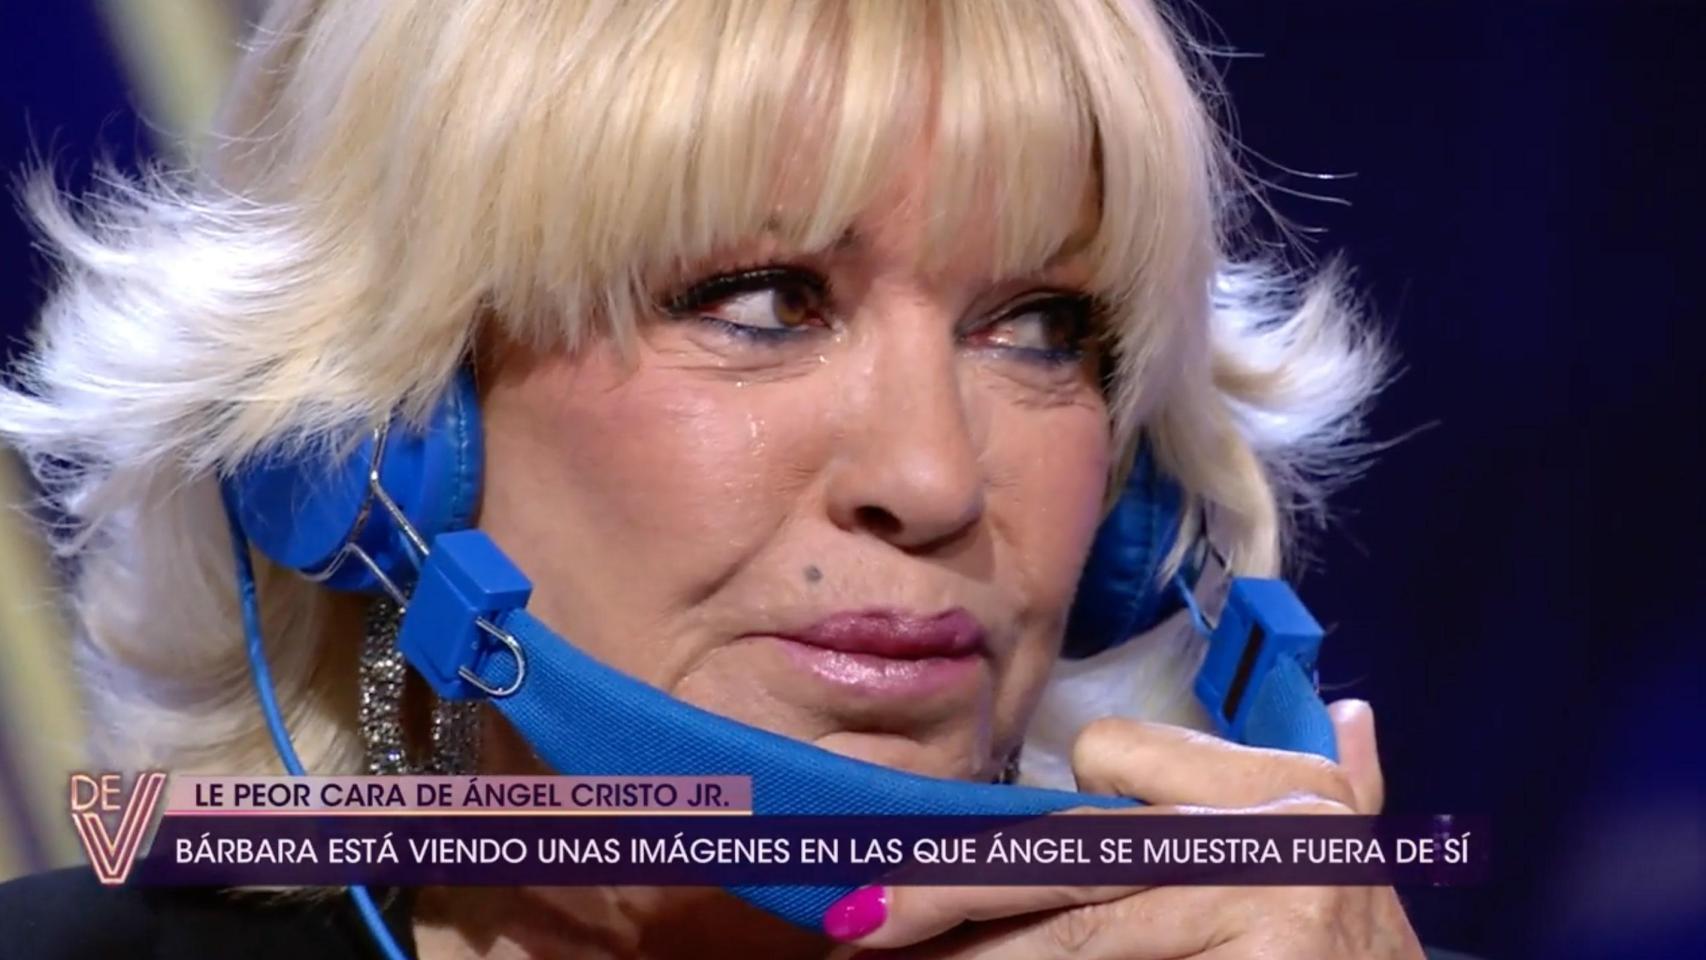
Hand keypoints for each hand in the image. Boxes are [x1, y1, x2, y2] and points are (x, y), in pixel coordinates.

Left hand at [822, 700, 1425, 958]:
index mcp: (1285, 784)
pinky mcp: (1264, 959)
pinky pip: (1103, 959)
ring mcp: (1269, 898)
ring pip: (1075, 927)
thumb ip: (1346, 790)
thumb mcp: (1352, 867)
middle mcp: (1277, 828)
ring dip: (973, 951)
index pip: (1110, 756)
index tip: (983, 860)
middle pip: (1070, 850)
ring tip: (886, 955)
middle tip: (860, 915)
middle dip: (952, 885)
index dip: (1044, 819)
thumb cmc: (1360, 952)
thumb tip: (1354, 722)